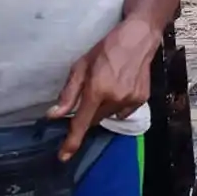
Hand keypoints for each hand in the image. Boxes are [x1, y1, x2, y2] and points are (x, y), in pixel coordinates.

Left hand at [48, 18, 161, 160]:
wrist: (139, 39)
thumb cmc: (106, 49)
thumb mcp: (81, 66)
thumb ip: (69, 93)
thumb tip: (54, 114)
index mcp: (97, 90)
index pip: (81, 122)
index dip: (72, 141)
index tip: (64, 157)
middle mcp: (115, 99)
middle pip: (94, 119)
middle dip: (88, 112)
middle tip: (91, 92)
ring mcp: (131, 100)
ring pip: (108, 115)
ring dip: (104, 108)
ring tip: (109, 85)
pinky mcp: (142, 99)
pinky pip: (123, 111)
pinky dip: (118, 104)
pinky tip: (121, 87)